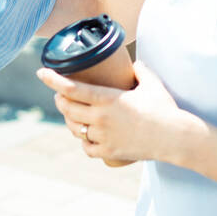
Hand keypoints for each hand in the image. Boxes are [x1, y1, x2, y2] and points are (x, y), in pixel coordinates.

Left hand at [35, 61, 190, 164]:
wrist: (175, 137)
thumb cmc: (164, 108)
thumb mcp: (151, 83)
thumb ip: (139, 69)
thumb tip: (134, 63)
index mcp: (108, 99)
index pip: (71, 88)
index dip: (53, 80)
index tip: (41, 73)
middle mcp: (101, 118)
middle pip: (67, 108)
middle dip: (60, 99)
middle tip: (60, 94)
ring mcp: (104, 137)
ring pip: (74, 128)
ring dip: (70, 119)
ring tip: (72, 113)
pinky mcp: (109, 153)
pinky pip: (86, 147)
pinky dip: (84, 140)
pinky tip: (87, 135)